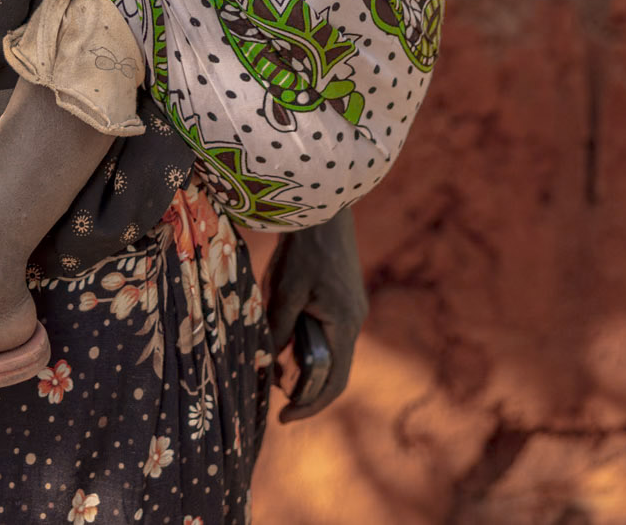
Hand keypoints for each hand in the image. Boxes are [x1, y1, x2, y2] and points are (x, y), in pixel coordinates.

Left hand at [266, 206, 366, 420]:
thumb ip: (279, 329)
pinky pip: (332, 333)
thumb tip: (271, 363)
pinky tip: (289, 340)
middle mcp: (354, 321)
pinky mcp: (346, 297)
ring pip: (333, 352)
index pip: (334, 382)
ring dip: (309, 367)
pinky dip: (313, 347)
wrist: (324, 208)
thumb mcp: (284, 291)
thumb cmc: (303, 249)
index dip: (310, 405)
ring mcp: (353, 308)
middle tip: (278, 400)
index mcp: (344, 325)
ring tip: (278, 370)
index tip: (284, 417)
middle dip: (308, 390)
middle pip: (335, 372)